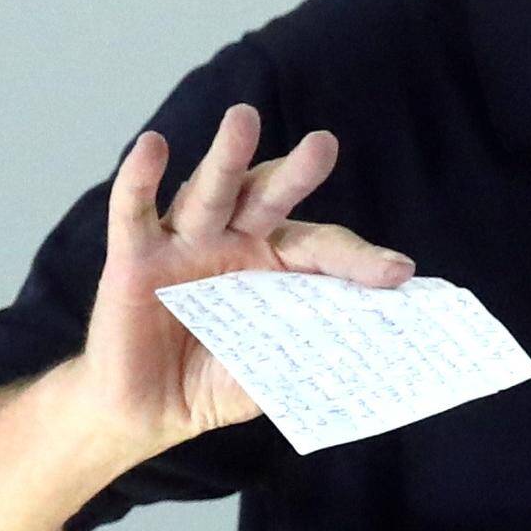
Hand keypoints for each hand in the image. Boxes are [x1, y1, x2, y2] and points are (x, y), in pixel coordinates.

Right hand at [67, 102, 414, 456]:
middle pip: (267, 197)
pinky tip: (153, 147)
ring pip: (208, 191)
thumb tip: (360, 360)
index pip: (319, 248)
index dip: (357, 259)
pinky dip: (139, 178)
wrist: (147, 411)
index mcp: (272, 266)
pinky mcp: (133, 257)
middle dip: (295, 173)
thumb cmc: (211, 384)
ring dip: (226, 155)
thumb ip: (303, 361)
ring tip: (243, 118)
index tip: (397, 273)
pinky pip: (134, 210)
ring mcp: (183, 244)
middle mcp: (232, 241)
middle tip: (323, 146)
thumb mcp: (267, 375)